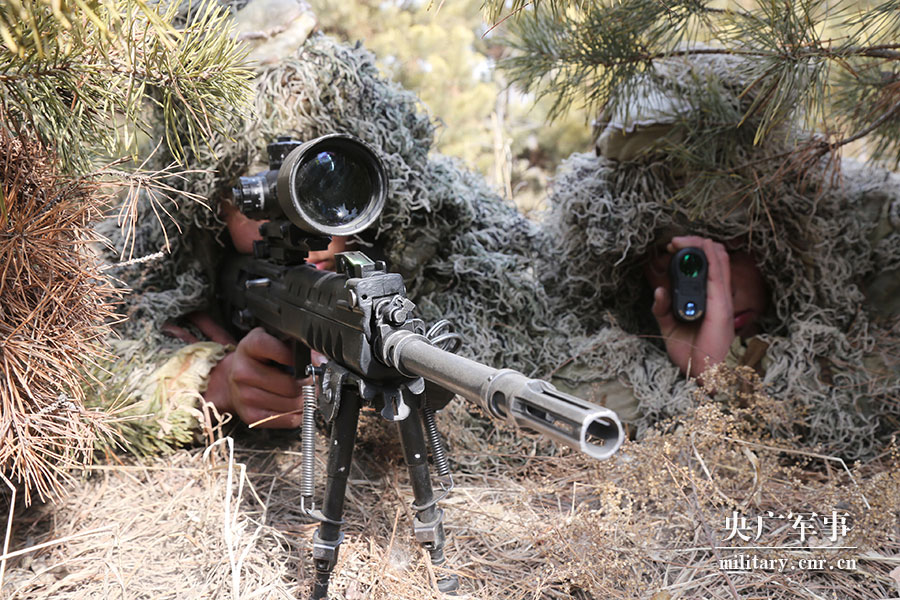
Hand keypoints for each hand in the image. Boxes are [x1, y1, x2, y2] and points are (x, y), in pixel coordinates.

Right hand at [204, 327, 306, 427]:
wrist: (232, 378)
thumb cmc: (259, 359)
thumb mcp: (272, 342)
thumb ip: (295, 346)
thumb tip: (320, 361)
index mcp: (250, 347)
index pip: (278, 351)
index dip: (300, 358)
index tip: (312, 363)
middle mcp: (243, 372)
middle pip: (290, 385)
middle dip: (307, 384)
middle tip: (311, 381)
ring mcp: (245, 396)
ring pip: (291, 404)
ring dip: (304, 400)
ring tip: (304, 392)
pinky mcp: (250, 416)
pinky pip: (286, 420)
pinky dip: (297, 414)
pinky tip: (295, 405)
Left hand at [646, 236, 734, 377]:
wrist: (701, 372)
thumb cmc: (689, 351)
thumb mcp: (669, 325)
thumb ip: (663, 307)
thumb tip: (658, 289)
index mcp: (709, 296)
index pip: (708, 263)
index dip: (692, 249)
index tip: (671, 247)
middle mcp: (718, 293)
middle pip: (715, 255)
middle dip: (693, 242)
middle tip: (672, 242)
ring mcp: (721, 297)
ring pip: (719, 258)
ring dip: (699, 244)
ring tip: (679, 241)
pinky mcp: (721, 304)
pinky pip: (718, 273)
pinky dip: (709, 256)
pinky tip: (699, 247)